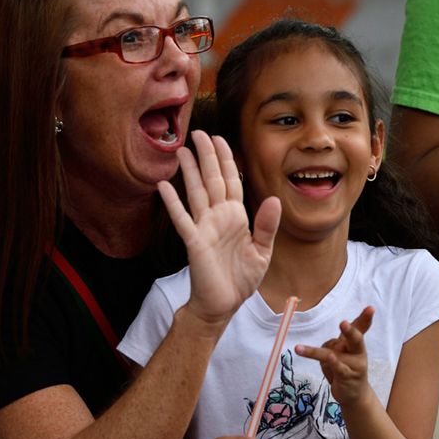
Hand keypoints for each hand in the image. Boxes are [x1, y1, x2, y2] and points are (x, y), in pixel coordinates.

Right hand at [159, 130, 280, 329]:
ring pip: (196, 192)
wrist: (223, 305)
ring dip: (189, 171)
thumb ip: (267, 226)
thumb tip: (274, 199)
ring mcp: (204, 228)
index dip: (225, 160)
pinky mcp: (194, 242)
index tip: (220, 139)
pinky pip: (182, 218)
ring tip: (181, 150)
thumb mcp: (262, 252)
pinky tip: (164, 185)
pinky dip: (173, 202)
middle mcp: (218, 217)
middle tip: (198, 133)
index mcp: (236, 217)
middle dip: (206, 156)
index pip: (231, 181)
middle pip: (212, 180)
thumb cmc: (240, 279)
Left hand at [296, 306, 374, 406]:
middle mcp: (358, 353)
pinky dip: (332, 364)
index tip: (371, 308)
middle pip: (355, 339)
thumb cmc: (347, 369)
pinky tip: (329, 360)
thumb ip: (337, 343)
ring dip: (315, 352)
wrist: (355, 395)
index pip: (360, 328)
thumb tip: (331, 342)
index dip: (365, 318)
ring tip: (298, 349)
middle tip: (343, 323)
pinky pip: (337, 369)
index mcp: (356, 344)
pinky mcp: (346, 378)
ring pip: (333, 354)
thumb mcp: (343, 353)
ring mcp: (353, 366)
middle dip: (350, 331)